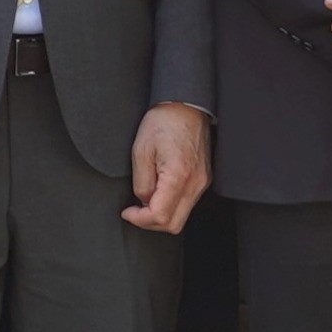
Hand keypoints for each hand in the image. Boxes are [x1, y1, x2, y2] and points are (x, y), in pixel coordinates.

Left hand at [124, 103, 210, 234]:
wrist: (185, 107)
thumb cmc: (163, 122)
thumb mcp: (141, 151)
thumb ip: (141, 183)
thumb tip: (144, 202)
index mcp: (179, 176)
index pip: (160, 216)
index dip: (140, 219)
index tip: (128, 212)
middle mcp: (195, 184)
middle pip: (174, 224)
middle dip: (150, 223)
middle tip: (135, 211)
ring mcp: (202, 182)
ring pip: (181, 216)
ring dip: (161, 214)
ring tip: (145, 198)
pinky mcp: (203, 179)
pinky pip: (187, 203)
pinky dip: (171, 205)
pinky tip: (159, 192)